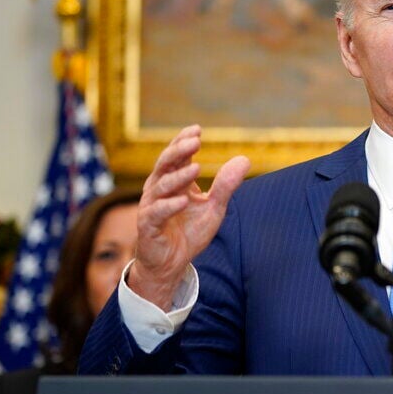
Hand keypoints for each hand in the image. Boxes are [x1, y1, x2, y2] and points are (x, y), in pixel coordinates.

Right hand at [131, 125, 250, 309]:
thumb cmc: (189, 232)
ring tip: (197, 169)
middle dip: (179, 151)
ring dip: (178, 177)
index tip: (198, 130)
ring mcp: (151, 207)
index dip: (183, 141)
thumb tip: (245, 159)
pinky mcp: (148, 226)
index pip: (175, 156)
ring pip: (161, 186)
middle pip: (165, 164)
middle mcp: (158, 190)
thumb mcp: (214, 207)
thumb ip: (226, 185)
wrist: (171, 263)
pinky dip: (169, 206)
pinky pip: (156, 213)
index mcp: (172, 182)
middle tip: (195, 142)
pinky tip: (183, 200)